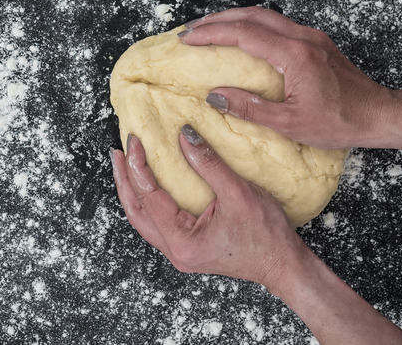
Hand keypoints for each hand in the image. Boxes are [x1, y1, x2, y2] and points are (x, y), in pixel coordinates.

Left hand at [110, 125, 401, 343]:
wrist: (284, 266)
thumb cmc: (266, 235)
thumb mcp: (237, 193)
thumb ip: (207, 163)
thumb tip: (183, 135)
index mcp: (181, 240)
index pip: (149, 196)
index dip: (139, 165)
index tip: (135, 140)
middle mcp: (174, 250)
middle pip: (136, 211)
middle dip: (124, 180)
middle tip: (117, 152)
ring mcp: (180, 251)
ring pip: (143, 220)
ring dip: (133, 192)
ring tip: (127, 166)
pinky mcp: (188, 248)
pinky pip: (157, 223)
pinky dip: (148, 202)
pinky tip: (150, 186)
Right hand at [178, 6, 391, 148]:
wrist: (379, 115)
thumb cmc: (340, 122)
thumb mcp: (290, 123)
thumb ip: (250, 108)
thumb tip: (215, 96)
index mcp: (295, 55)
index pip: (244, 35)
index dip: (212, 34)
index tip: (187, 39)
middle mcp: (303, 38)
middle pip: (252, 16)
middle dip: (217, 20)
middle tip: (190, 30)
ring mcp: (312, 37)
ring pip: (266, 16)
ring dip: (235, 19)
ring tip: (210, 29)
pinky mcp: (317, 43)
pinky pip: (279, 25)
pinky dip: (253, 26)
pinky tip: (243, 38)